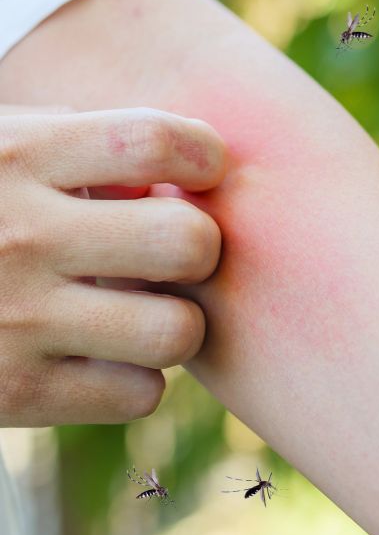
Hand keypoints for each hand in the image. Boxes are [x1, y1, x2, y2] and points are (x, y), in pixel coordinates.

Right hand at [0, 104, 225, 426]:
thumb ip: (71, 144)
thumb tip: (162, 173)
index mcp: (18, 156)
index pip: (153, 140)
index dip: (203, 154)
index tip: (202, 169)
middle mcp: (22, 236)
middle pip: (186, 241)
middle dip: (198, 246)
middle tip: (170, 252)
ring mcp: (17, 320)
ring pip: (176, 332)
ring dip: (175, 323)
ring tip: (141, 311)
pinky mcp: (12, 394)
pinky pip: (138, 394)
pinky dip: (135, 379)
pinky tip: (101, 357)